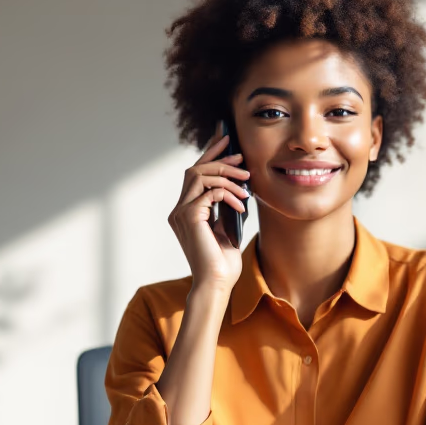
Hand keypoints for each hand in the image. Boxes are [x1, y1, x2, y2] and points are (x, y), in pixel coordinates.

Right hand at [168, 122, 249, 292]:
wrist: (216, 283)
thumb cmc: (222, 262)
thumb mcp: (226, 229)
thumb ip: (224, 208)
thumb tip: (237, 186)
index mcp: (186, 211)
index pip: (194, 175)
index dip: (209, 154)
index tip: (225, 140)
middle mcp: (179, 210)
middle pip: (194, 169)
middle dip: (218, 157)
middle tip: (240, 156)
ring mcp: (181, 213)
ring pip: (200, 176)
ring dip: (226, 175)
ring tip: (246, 182)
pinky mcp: (189, 217)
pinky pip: (210, 192)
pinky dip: (229, 194)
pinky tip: (241, 204)